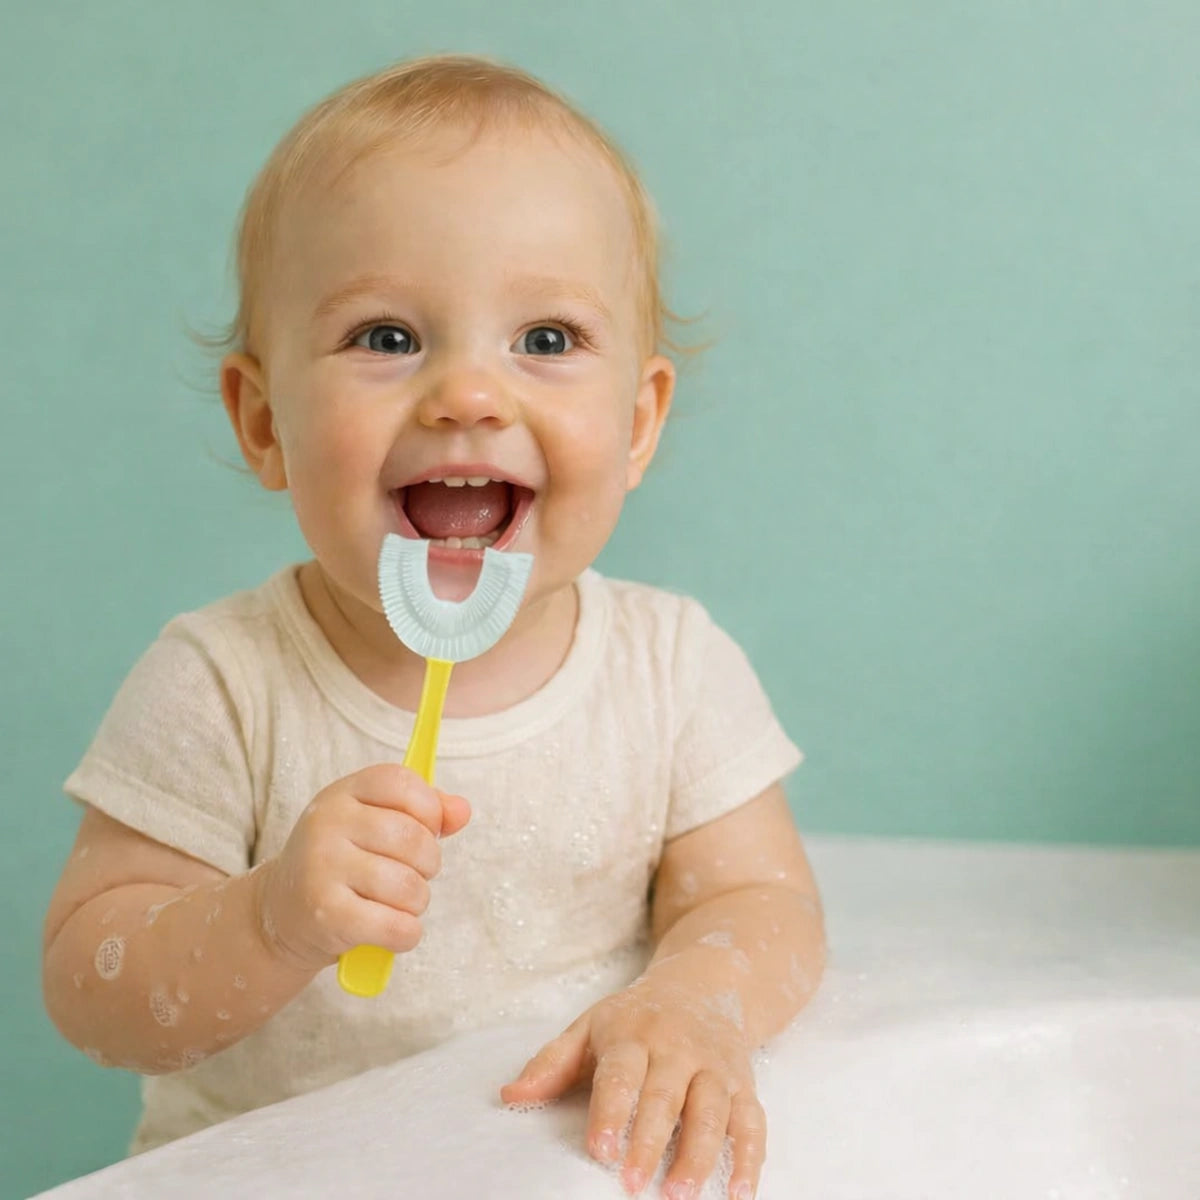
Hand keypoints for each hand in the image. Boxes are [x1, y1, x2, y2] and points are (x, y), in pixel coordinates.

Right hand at [255, 763, 469, 971]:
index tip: (426, 829)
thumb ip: (423, 812)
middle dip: (429, 863)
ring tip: (399, 903)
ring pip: (409, 886)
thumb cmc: (341, 862)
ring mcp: (322, 868)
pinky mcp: (326, 914)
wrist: (281, 912)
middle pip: (413, 838)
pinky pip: (396, 926)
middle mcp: (326, 824)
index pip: (401, 783)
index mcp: (342, 793)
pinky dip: (407, 934)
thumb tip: (462, 811)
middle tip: (414, 874)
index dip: (429, 808)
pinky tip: (394, 930)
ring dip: (417, 902)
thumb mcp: (372, 822)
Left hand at [500, 977, 763, 1199]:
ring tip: (681, 1195)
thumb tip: (509, 1096)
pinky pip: (753, 1121)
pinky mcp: (743, 1084)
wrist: (704, 985)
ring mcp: (714, 1066)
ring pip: (712, 1110)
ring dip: (700, 1153)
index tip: (600, 1149)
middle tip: (634, 1186)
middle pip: (665, 1096)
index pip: (621, 1073)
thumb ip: (552, 1063)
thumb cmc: (636, 1017)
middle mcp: (677, 1048)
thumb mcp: (590, 1027)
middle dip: (651, 1141)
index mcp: (633, 1034)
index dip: (611, 1111)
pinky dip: (751, 1157)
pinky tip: (740, 1193)